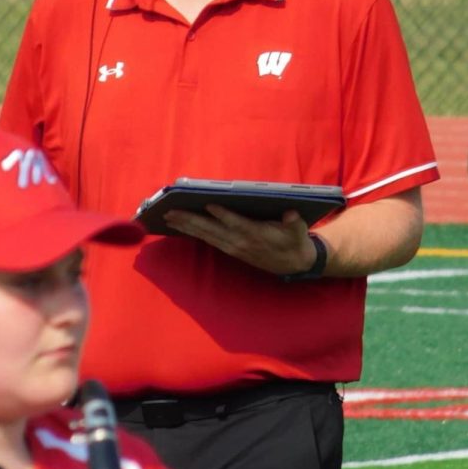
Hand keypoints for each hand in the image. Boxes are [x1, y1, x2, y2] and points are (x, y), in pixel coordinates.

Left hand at [162, 205, 318, 274]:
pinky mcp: (230, 250)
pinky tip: (180, 225)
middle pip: (212, 230)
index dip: (223, 215)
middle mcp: (241, 242)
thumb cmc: (295, 241)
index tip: (209, 204)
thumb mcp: (299, 231)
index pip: (237, 223)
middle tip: (170, 211)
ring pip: (206, 235)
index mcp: (256, 234)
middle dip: (191, 220)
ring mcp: (233, 247)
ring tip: (168, 216)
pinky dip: (193, 232)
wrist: (294, 263)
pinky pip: (208, 240)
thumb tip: (291, 213)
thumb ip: (294, 222)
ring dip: (186, 226)